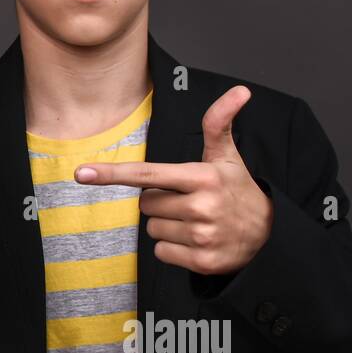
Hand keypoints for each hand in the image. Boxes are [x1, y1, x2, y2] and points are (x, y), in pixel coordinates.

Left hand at [74, 85, 273, 275]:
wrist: (269, 236)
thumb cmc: (237, 190)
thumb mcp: (228, 157)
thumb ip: (219, 123)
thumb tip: (240, 90)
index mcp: (203, 177)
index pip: (148, 174)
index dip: (113, 173)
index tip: (82, 173)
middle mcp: (201, 206)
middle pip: (145, 204)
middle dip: (160, 202)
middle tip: (188, 201)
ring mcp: (201, 236)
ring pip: (152, 230)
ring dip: (167, 226)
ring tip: (196, 221)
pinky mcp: (201, 262)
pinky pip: (161, 253)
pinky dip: (173, 249)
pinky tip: (196, 241)